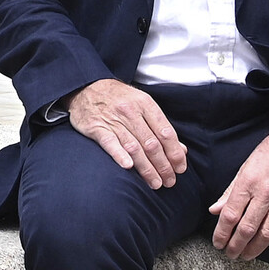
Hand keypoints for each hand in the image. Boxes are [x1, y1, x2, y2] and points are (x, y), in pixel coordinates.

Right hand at [66, 78, 188, 188]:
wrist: (86, 86)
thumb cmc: (119, 99)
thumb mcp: (142, 105)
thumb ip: (160, 127)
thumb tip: (181, 150)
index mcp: (145, 104)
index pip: (166, 132)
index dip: (175, 153)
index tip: (180, 168)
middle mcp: (130, 111)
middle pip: (151, 143)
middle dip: (163, 165)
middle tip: (170, 181)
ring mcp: (113, 119)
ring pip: (134, 147)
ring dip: (147, 168)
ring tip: (155, 183)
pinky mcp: (96, 127)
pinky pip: (110, 143)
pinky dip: (119, 155)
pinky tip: (128, 167)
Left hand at [210, 115, 268, 264]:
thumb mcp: (246, 166)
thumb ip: (230, 190)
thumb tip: (215, 210)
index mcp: (248, 182)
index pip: (230, 214)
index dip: (222, 233)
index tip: (217, 243)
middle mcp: (265, 193)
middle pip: (247, 228)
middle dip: (235, 245)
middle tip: (230, 255)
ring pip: (267, 233)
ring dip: (254, 249)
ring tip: (246, 257)